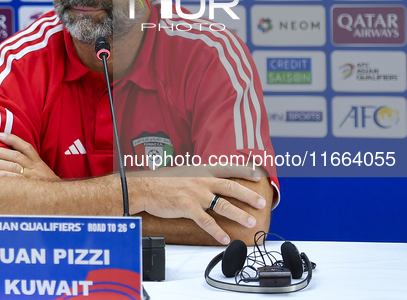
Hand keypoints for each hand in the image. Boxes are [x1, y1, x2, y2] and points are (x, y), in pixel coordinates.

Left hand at [0, 133, 59, 180]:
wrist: (59, 197)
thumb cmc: (46, 185)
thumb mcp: (41, 172)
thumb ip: (29, 164)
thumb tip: (10, 158)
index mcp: (37, 162)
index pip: (25, 147)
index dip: (13, 139)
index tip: (0, 135)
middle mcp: (34, 167)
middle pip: (14, 155)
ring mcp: (31, 177)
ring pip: (12, 165)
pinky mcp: (28, 186)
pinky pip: (14, 179)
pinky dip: (2, 175)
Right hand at [132, 166, 266, 244]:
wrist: (145, 187)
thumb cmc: (160, 180)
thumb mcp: (181, 171)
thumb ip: (195, 175)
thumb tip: (204, 180)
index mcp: (201, 171)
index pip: (226, 169)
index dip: (243, 171)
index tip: (256, 175)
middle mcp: (201, 181)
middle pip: (231, 187)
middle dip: (248, 195)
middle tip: (261, 202)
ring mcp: (196, 195)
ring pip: (223, 205)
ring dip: (239, 214)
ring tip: (251, 222)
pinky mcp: (188, 208)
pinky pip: (207, 222)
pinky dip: (217, 231)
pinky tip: (225, 238)